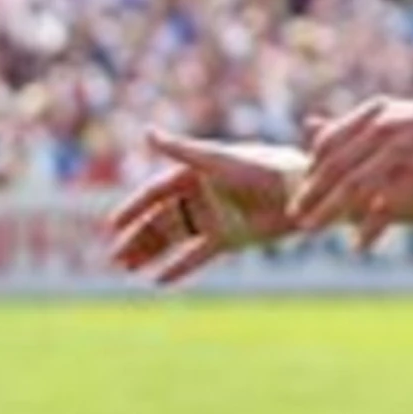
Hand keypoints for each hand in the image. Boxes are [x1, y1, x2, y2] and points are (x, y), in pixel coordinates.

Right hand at [101, 129, 302, 284]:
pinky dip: (178, 267)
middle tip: (114, 257)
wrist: (300, 190)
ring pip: (173, 239)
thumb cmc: (261, 167)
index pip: (154, 194)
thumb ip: (181, 149)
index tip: (112, 225)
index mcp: (192, 174)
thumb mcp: (216, 159)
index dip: (133, 209)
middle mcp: (198, 197)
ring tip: (128, 269)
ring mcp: (212, 218)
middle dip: (136, 238)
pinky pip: (197, 256)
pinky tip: (158, 281)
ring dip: (150, 253)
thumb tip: (146, 132)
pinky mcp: (228, 238)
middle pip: (159, 220)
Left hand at [292, 94, 412, 249]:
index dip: (312, 168)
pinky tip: (359, 244)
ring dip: (328, 210)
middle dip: (311, 192)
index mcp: (378, 116)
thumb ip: (366, 127)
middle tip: (295, 215)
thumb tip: (314, 126)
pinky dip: (368, 226)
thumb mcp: (405, 119)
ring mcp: (400, 153)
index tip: (302, 189)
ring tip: (312, 230)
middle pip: (334, 166)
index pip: (329, 142)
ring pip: (351, 186)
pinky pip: (384, 206)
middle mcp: (383, 130)